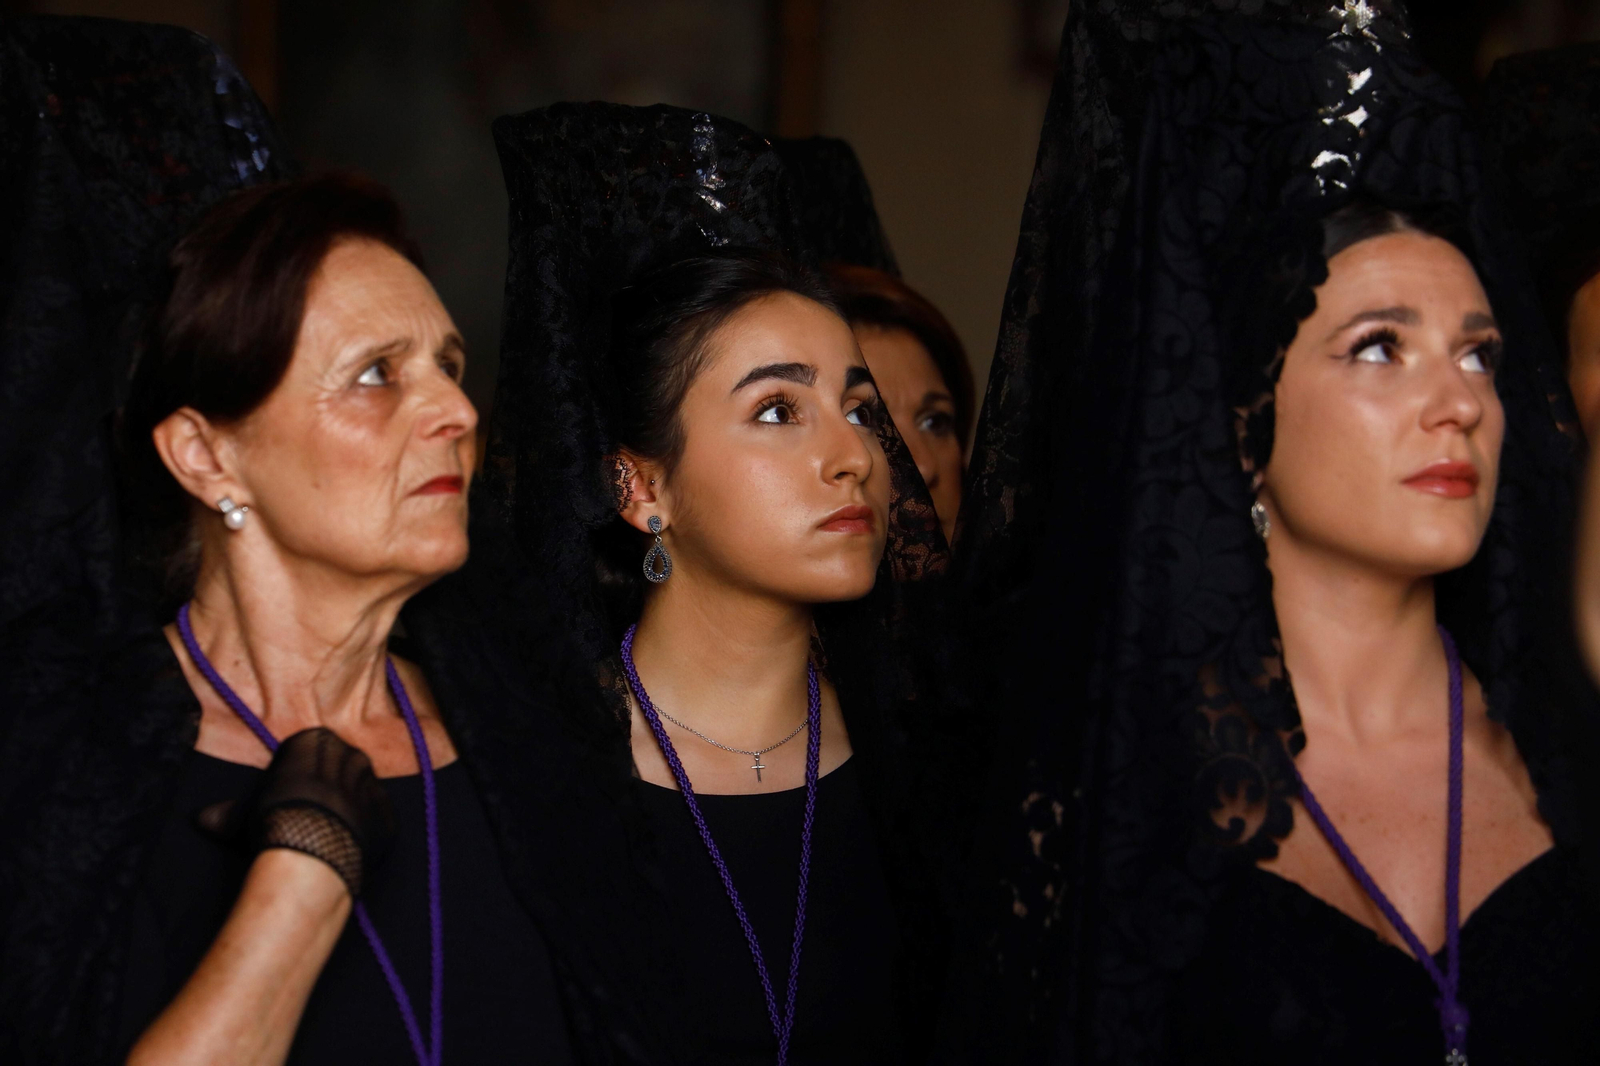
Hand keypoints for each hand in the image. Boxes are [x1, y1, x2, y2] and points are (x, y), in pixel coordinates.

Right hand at [197, 727, 395, 896]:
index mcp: (317, 741)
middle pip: (339, 766)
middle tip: (308, 813)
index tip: (287, 793)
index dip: (297, 772)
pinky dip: (366, 830)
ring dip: (348, 806)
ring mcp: (374, 784)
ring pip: (361, 791)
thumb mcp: (242, 814)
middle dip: (327, 786)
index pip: (308, 749)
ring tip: (326, 831)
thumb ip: (227, 813)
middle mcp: (352, 756)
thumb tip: (200, 819)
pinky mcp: (388, 814)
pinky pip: (378, 819)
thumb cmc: (273, 822)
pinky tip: (348, 847)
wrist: (312, 853)